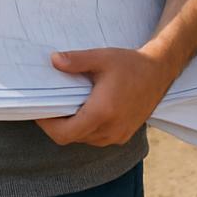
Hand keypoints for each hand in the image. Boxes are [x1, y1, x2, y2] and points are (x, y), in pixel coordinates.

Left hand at [34, 47, 175, 146]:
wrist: (158, 72)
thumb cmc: (129, 64)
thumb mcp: (100, 57)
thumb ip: (76, 61)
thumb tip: (53, 61)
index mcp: (102, 112)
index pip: (65, 133)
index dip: (47, 125)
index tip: (39, 111)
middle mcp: (110, 129)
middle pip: (72, 137)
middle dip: (57, 124)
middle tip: (48, 106)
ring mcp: (118, 135)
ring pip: (85, 139)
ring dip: (72, 127)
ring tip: (65, 106)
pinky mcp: (123, 134)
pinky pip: (97, 138)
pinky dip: (86, 128)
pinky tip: (83, 110)